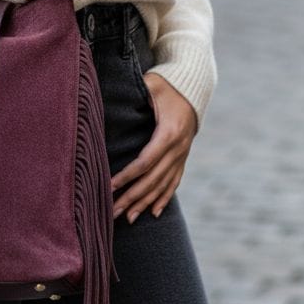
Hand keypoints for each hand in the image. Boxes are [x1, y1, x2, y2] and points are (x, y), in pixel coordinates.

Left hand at [109, 74, 197, 223]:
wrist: (194, 87)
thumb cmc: (167, 84)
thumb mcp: (151, 84)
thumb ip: (137, 93)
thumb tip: (113, 96)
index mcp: (168, 133)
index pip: (145, 162)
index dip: (127, 176)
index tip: (110, 187)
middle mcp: (178, 148)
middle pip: (153, 179)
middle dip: (133, 197)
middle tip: (114, 212)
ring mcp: (183, 154)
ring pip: (163, 185)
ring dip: (145, 203)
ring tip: (129, 218)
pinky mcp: (183, 156)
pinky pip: (174, 181)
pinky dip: (164, 197)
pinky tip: (154, 212)